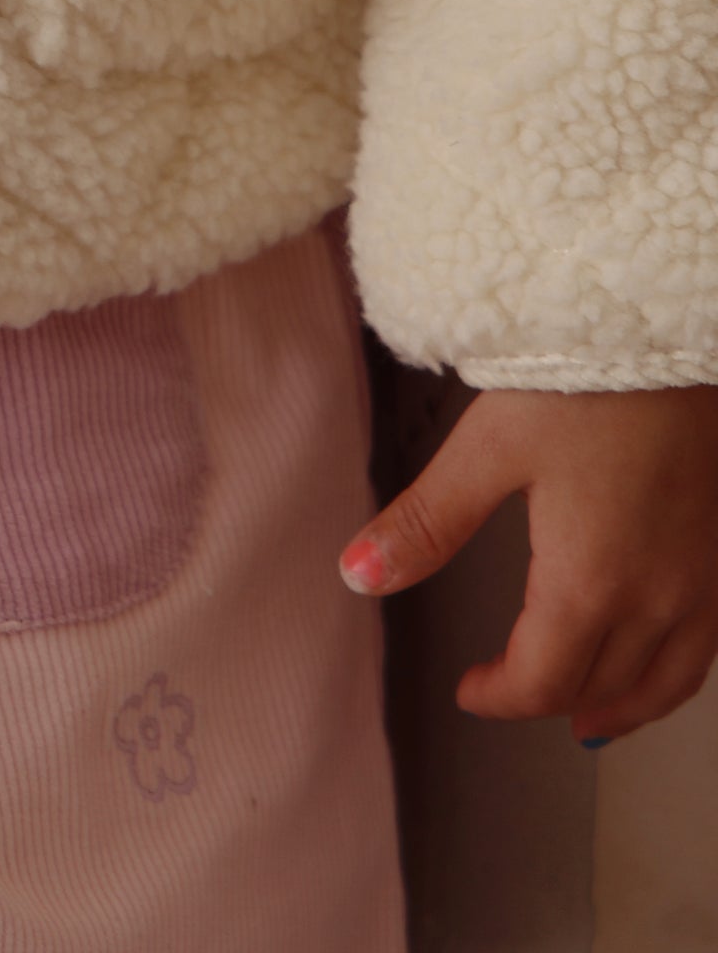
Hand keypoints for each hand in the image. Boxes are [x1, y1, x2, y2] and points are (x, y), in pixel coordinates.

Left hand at [341, 385, 717, 743]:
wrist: (662, 325)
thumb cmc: (579, 379)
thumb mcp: (486, 447)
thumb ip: (426, 522)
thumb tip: (358, 574)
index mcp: (590, 582)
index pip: (542, 680)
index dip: (498, 696)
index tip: (468, 687)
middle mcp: (656, 597)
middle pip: (601, 687)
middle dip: (549, 699)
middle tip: (509, 690)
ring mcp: (701, 579)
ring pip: (665, 681)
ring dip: (619, 706)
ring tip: (584, 715)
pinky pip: (705, 647)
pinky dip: (670, 675)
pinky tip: (653, 658)